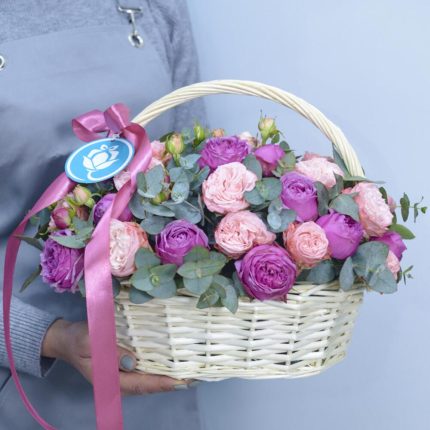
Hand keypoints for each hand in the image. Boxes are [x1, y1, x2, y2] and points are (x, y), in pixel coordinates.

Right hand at [42, 319, 191, 394]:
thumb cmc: (77, 339)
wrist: (66, 338)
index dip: (161, 383)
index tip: (180, 381)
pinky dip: (159, 365)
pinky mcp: (124, 361)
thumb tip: (132, 361)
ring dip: (168, 374)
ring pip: (149, 377)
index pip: (140, 384)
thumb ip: (108, 352)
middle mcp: (120, 379)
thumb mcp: (89, 342)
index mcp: (110, 379)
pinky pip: (145, 367)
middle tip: (194, 375)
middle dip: (171, 382)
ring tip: (189, 369)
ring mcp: (122, 371)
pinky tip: (172, 358)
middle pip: (149, 384)